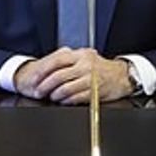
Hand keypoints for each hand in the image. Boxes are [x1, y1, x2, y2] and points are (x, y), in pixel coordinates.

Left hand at [12, 47, 133, 104]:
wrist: (121, 76)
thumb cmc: (100, 68)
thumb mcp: (85, 58)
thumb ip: (69, 61)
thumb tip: (47, 69)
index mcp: (80, 55)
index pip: (56, 61)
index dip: (42, 71)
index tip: (34, 79)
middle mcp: (85, 65)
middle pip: (58, 76)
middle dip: (44, 86)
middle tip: (38, 91)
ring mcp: (91, 79)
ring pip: (66, 88)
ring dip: (55, 95)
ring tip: (51, 96)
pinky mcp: (95, 92)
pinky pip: (76, 98)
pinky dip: (66, 100)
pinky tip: (63, 100)